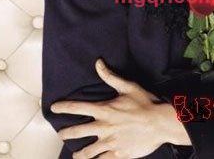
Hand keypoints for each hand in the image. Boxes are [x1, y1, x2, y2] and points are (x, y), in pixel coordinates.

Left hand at [50, 58, 172, 158]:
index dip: (63, 107)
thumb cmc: (145, 103)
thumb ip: (110, 76)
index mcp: (104, 110)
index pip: (77, 108)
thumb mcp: (128, 86)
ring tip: (75, 156)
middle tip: (61, 134)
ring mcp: (109, 142)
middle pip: (77, 132)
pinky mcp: (117, 154)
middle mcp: (104, 127)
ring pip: (87, 152)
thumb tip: (98, 63)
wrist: (159, 123)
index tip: (54, 108)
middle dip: (66, 133)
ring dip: (78, 154)